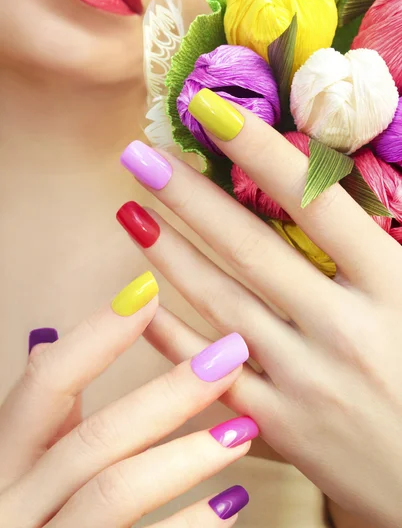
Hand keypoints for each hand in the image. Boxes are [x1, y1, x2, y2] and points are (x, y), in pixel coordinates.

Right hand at [0, 270, 254, 526]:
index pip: (45, 383)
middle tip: (230, 355)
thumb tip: (46, 343)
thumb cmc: (31, 509)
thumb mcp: (21, 463)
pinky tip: (232, 504)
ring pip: (118, 491)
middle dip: (170, 393)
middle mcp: (14, 499)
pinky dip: (191, 526)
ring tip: (243, 429)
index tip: (148, 291)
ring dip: (189, 456)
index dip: (96, 336)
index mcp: (5, 457)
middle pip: (96, 437)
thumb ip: (41, 416)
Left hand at [118, 91, 401, 527]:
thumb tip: (339, 183)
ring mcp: (306, 381)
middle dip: (189, 196)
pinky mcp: (282, 428)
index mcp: (394, 287)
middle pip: (251, 248)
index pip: (316, 203)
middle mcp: (344, 329)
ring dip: (169, 255)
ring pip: (221, 305)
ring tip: (129, 211)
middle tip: (139, 153)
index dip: (261, 151)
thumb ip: (389, 238)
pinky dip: (170, 337)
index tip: (211, 110)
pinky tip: (138, 301)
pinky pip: (211, 374)